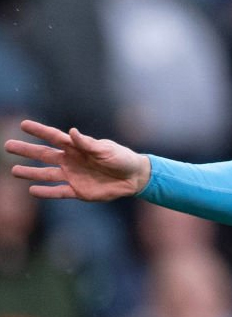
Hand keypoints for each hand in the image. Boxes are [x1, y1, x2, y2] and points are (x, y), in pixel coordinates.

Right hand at [4, 120, 150, 200]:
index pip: (54, 137)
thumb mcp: (107, 149)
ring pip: (47, 174)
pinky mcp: (78, 191)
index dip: (39, 131)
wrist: (134, 177)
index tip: (23, 124)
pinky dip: (46, 192)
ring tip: (14, 171)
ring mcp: (73, 176)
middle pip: (44, 155)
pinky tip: (32, 190)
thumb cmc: (122, 158)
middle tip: (8, 146)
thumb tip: (72, 132)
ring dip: (31, 173)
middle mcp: (71, 160)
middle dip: (26, 150)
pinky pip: (59, 191)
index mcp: (77, 147)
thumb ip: (88, 143)